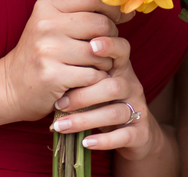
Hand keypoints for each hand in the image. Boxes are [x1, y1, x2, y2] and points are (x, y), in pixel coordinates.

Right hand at [0, 0, 124, 123]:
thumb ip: (84, 10)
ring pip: (100, 51)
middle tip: (105, 48)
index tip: (121, 18)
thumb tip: (127, 8)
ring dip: (105, 61)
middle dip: (111, 37)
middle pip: (101, 24)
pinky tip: (86, 79)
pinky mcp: (52, 76)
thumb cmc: (42, 52)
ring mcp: (48, 51)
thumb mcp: (54, 23)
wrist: (9, 87)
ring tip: (95, 65)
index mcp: (47, 6)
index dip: (113, 8)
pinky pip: (93, 74)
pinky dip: (96, 79)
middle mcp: (46, 25)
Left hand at [51, 34, 164, 162]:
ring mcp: (137, 109)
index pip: (122, 50)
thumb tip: (47, 63)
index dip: (109, 46)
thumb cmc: (104, 103)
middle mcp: (132, 86)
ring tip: (60, 126)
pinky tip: (85, 143)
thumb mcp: (96, 84)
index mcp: (122, 69)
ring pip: (115, 112)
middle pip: (114, 86)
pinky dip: (103, 140)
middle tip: (59, 103)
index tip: (90, 45)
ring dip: (85, 120)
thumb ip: (81, 73)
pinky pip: (123, 136)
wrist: (133, 133)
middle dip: (84, 95)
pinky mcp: (139, 133)